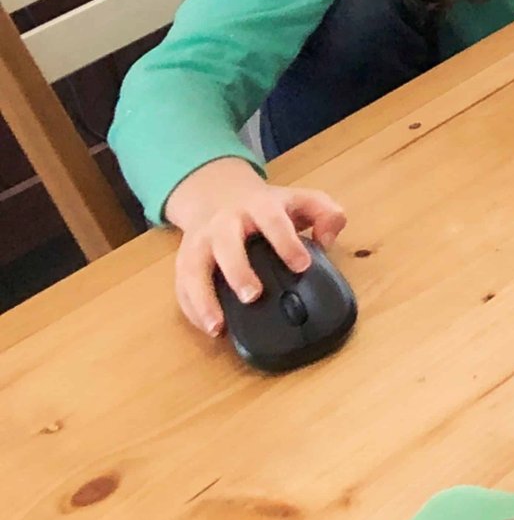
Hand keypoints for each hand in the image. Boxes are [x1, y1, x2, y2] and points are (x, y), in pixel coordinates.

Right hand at [162, 157, 346, 338]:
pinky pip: (181, 285)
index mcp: (258, 205)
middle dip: (238, 270)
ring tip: (218, 326)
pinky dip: (191, 308)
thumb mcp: (300, 199)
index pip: (273, 221)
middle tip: (252, 296)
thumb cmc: (266, 205)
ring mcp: (200, 241)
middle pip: (226, 244)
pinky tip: (208, 327)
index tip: (302, 265)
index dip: (287, 242)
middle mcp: (224, 222)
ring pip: (193, 268)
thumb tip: (327, 239)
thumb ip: (326, 213)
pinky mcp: (184, 260)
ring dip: (202, 298)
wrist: (217, 192)